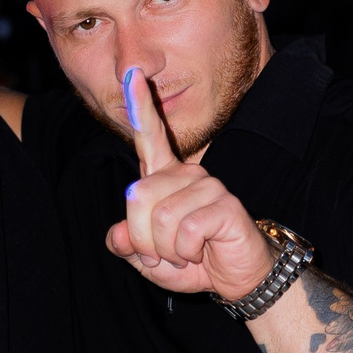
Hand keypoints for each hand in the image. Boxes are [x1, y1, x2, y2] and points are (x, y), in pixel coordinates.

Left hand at [103, 69, 272, 300]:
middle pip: (138, 196)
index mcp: (166, 178)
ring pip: (160, 217)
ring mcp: (207, 185)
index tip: (131, 74)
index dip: (139, 108)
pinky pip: (186, 229)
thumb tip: (116, 236)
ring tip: (184, 254)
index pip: (150, 139)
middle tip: (163, 255)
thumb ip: (127, 245)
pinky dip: (186, 252)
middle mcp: (186, 174)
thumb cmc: (193, 261)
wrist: (236, 278)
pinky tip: (201, 251)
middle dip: (142, 239)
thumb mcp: (149, 258)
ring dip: (166, 250)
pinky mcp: (223, 203)